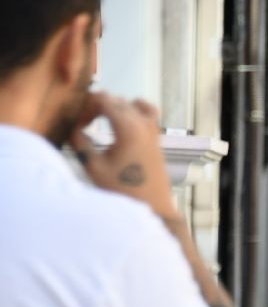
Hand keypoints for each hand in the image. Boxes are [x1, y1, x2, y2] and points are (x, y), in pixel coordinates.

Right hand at [70, 91, 176, 218]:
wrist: (153, 208)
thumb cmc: (122, 190)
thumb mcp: (94, 167)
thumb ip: (80, 142)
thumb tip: (71, 127)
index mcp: (127, 127)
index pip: (102, 98)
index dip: (86, 106)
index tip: (78, 124)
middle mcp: (142, 122)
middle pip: (115, 100)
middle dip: (97, 107)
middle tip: (84, 126)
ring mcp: (153, 128)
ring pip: (130, 103)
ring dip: (114, 108)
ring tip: (102, 124)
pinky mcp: (157, 137)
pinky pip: (147, 111)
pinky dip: (134, 110)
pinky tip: (124, 123)